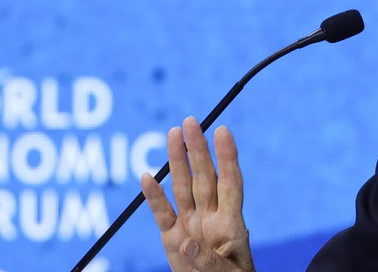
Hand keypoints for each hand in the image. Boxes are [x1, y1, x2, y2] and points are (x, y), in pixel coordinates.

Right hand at [141, 116, 256, 271]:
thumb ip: (207, 262)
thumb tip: (185, 244)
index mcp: (230, 225)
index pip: (230, 182)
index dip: (227, 157)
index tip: (223, 130)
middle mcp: (210, 219)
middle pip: (204, 177)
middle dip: (197, 149)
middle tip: (191, 121)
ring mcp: (191, 227)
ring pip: (183, 188)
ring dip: (177, 161)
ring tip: (173, 134)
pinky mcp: (172, 241)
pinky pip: (162, 214)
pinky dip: (154, 196)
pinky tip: (147, 176)